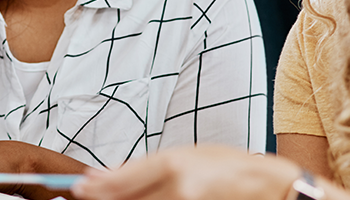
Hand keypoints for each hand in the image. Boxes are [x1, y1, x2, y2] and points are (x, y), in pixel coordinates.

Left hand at [71, 145, 299, 199]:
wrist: (270, 187)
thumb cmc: (232, 167)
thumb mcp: (189, 155)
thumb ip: (148, 167)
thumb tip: (108, 175)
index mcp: (173, 165)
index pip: (120, 181)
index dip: (95, 188)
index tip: (79, 188)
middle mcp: (176, 189)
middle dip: (103, 199)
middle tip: (88, 196)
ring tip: (116, 198)